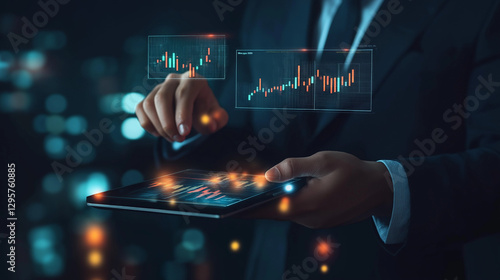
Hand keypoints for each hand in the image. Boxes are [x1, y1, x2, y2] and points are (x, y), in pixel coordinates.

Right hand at [135, 72, 227, 141]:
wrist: (195, 109)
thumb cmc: (206, 111)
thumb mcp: (216, 116)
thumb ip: (218, 119)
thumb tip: (211, 124)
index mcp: (193, 79)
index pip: (183, 94)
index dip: (183, 114)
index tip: (184, 132)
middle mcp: (173, 79)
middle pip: (162, 98)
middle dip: (168, 123)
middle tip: (179, 139)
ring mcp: (158, 87)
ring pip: (149, 105)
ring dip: (159, 126)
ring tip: (173, 138)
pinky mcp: (148, 97)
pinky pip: (140, 110)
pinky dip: (148, 125)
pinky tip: (160, 133)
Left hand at [242, 151, 393, 228]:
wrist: (380, 190)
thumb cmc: (353, 172)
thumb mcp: (324, 162)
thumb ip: (295, 167)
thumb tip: (269, 174)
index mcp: (307, 204)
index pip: (268, 210)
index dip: (247, 208)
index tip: (228, 208)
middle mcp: (308, 218)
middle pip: (274, 212)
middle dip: (256, 203)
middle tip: (238, 193)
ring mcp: (314, 222)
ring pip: (285, 212)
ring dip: (271, 203)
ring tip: (254, 191)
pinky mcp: (320, 221)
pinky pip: (296, 213)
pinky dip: (285, 204)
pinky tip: (280, 193)